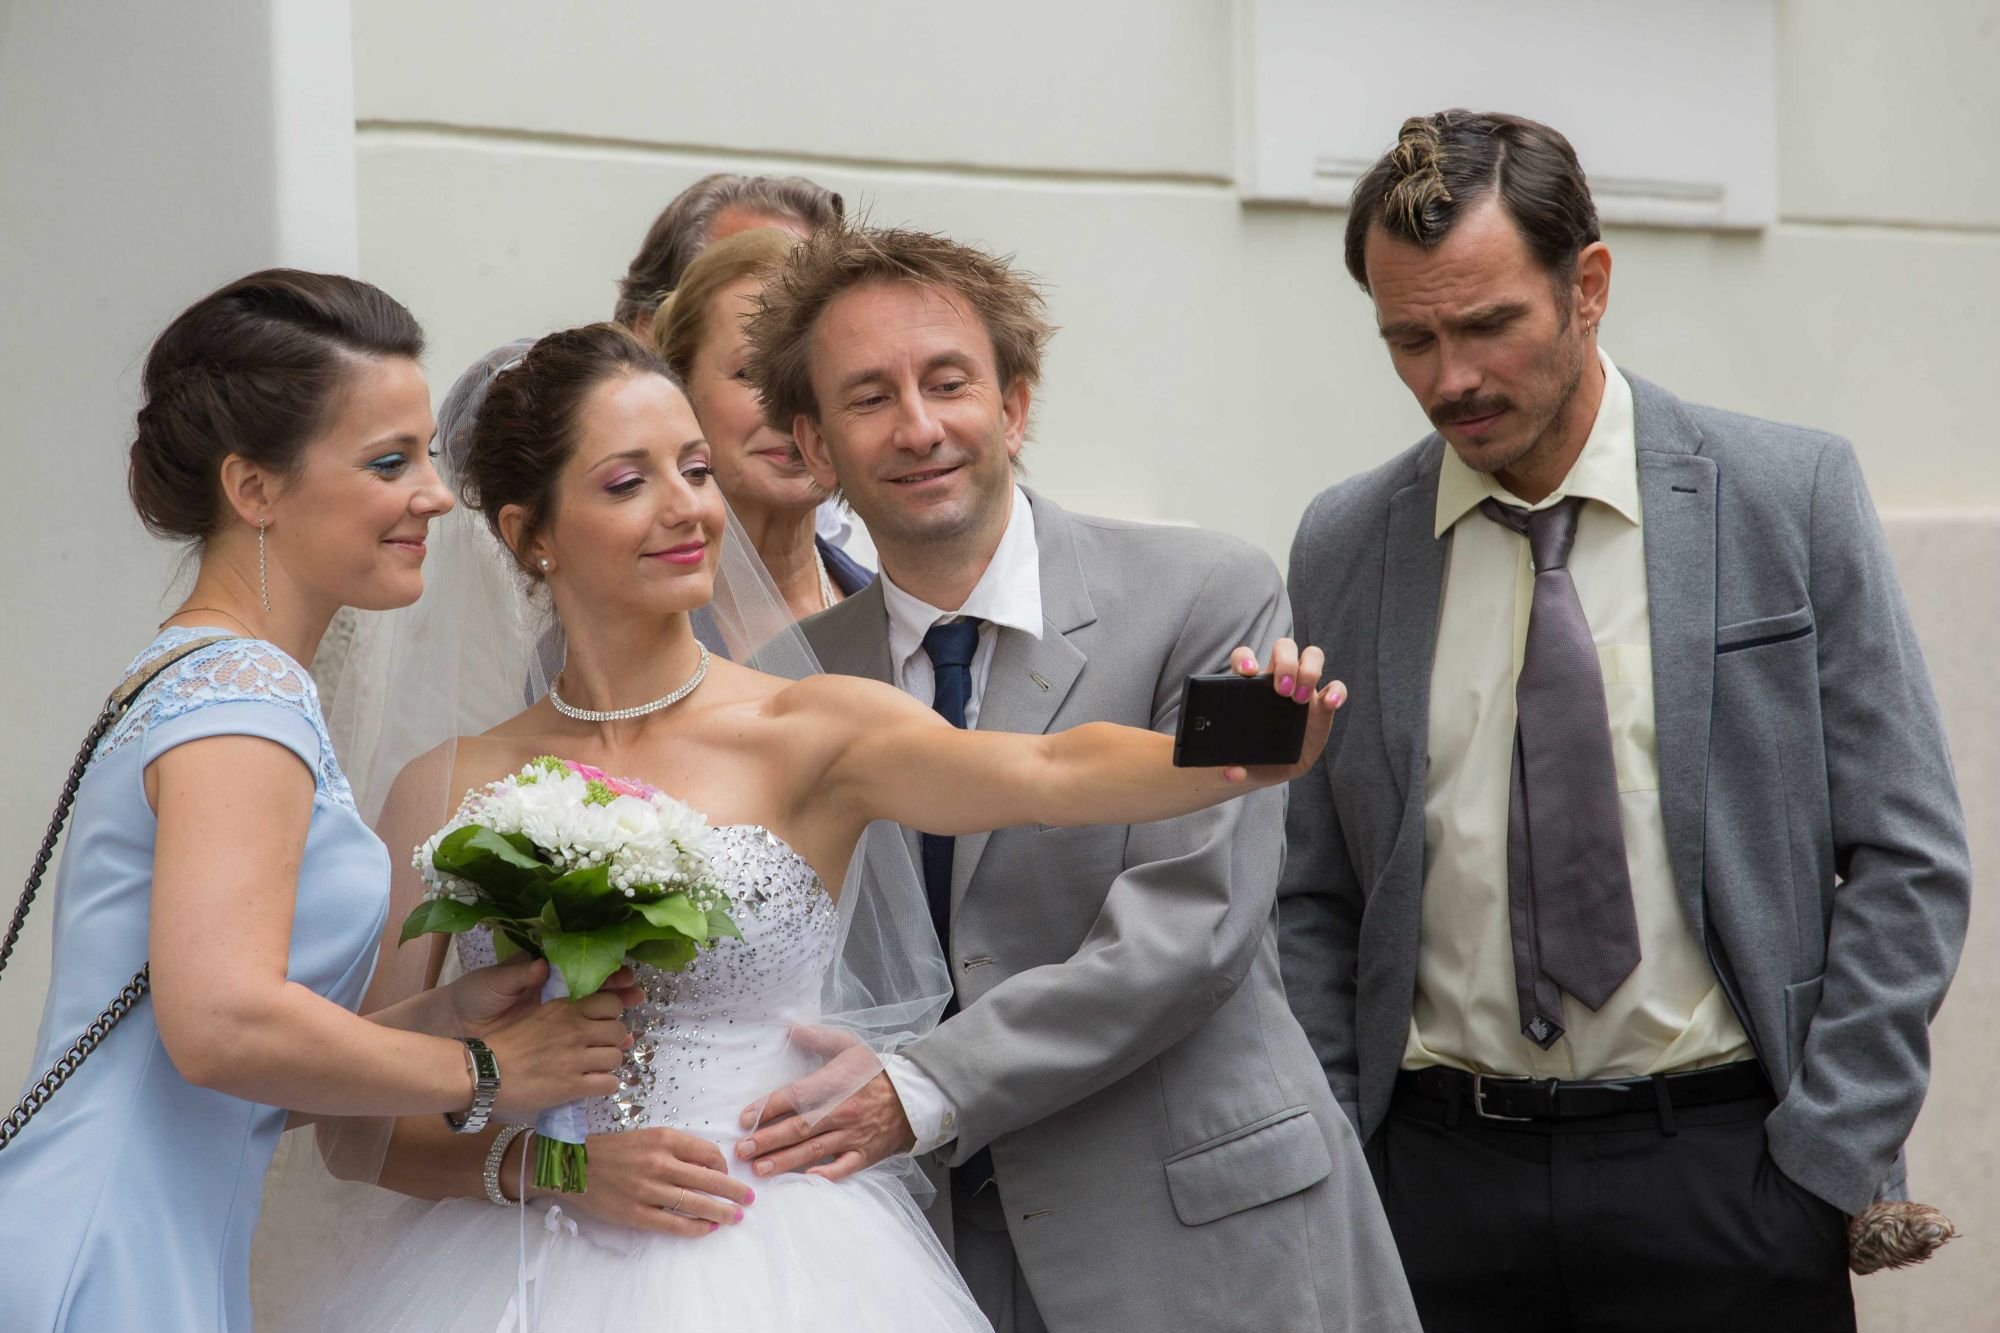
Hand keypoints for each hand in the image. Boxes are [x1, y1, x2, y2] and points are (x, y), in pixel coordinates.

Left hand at [447, 955, 642, 1038]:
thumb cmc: (477, 996)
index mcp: (550, 978)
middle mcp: (560, 1000)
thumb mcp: (496, 982)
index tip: (625, 977)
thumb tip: (543, 965)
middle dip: (622, 997)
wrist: (456, 1023)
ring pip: (597, 1024)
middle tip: (635, 999)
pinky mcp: (552, 1048)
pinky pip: (582, 1049)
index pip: (588, 973)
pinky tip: (611, 1053)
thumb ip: (519, 973)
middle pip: (601, 997)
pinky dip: (600, 1052)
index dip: (609, 974)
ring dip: (616, 1026)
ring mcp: (558, 1025)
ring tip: (628, 1029)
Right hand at [480, 988, 632, 1116]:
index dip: (610, 1015)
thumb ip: (566, 1015)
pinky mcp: (573, 1085)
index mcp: (566, 1009)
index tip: (600, 1025)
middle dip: (612, 1041)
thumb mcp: (538, 1017)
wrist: (485, 1072)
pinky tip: (591, 1086)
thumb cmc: (507, 1044)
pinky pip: (609, 1084)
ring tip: (594, 1069)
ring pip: (617, 1058)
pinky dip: (605, 1086)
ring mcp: (576, 1058)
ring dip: (608, 1065)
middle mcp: (575, 1030)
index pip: (611, 1002)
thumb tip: (597, 1020)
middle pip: (618, 1030)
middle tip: (598, 1050)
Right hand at [519, 1126, 752, 1236]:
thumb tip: (710, 1164)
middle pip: (709, 1179)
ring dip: (721, 1211)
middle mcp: (658, 1162)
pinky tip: (709, 1228)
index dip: (724, 1166)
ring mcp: (647, 1190)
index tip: (727, 1174)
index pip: (708, 1153)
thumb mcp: (647, 1136)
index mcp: (663, 1138)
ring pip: (695, 1203)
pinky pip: (674, 1224)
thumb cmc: (612, 1150)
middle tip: (750, 1198)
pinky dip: (696, 1227)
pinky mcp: (635, 1213)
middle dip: (734, 1191)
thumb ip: (676, 1147)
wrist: (571, 1166)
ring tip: (737, 1216)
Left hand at [735, 1026, 913, 1181]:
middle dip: (768, 1139)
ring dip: (785, 1160)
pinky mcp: (864, 1155)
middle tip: (741, 1149)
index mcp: (834, 1084)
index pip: (795, 1096)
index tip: (745, 1118)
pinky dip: (826, 1176)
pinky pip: (844, 1169)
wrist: (911, 1097)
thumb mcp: (850, 1046)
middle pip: (799, 1127)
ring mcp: (853, 1135)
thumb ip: (819, 1038)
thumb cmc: (874, 1073)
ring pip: (814, 1150)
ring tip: (759, 1168)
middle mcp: (841, 1111)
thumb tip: (791, 1030)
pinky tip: (805, 1181)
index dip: (768, 1107)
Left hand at [1223, 637, 1346, 784]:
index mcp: (1250, 687)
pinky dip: (1337, 691)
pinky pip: (1336, 687)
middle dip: (1285, 663)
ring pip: (1312, 656)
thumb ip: (1229, 770)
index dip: (1246, 658)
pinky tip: (1331, 703)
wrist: (1270, 769)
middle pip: (1284, 647)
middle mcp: (1278, 680)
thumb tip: (1233, 773)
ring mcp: (1303, 689)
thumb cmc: (1247, 758)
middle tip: (1283, 691)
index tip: (1248, 673)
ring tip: (1300, 699)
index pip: (1245, 657)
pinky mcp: (1323, 705)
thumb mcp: (1236, 765)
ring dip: (1309, 670)